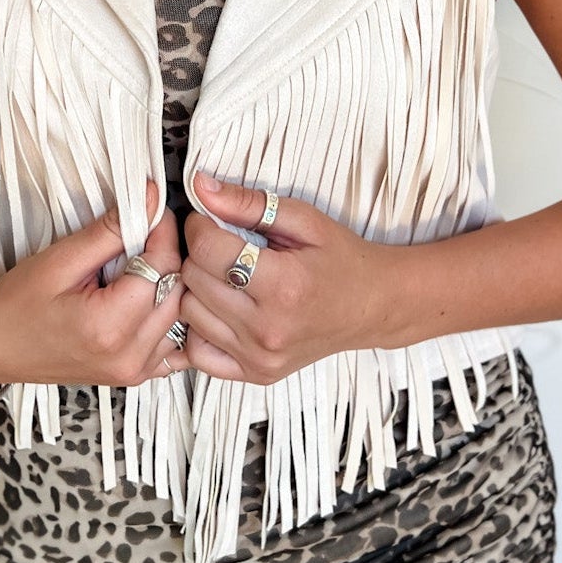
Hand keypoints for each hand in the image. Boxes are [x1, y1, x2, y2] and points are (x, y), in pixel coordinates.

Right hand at [0, 178, 184, 387]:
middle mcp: (128, 356)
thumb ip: (110, 230)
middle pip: (178, 291)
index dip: (162, 230)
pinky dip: (170, 318)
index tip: (150, 210)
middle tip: (142, 234)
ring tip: (141, 266)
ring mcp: (133, 371)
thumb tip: (150, 198)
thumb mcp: (60, 259)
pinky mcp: (133, 376)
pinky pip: (175, 345)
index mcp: (109, 326)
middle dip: (167, 256)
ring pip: (182, 317)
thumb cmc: (15, 304)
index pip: (164, 266)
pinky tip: (147, 299)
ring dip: (171, 286)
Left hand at [160, 172, 390, 383]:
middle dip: (199, 255)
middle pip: (194, 280)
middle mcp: (268, 328)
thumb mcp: (303, 220)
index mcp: (283, 285)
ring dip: (197, 289)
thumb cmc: (341, 259)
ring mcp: (261, 357)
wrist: (372, 306)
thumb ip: (249, 204)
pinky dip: (200, 327)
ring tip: (224, 276)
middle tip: (220, 246)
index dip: (199, 226)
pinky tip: (221, 310)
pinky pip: (198, 352)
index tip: (208, 220)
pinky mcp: (257, 374)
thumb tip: (201, 188)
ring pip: (189, 314)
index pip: (207, 250)